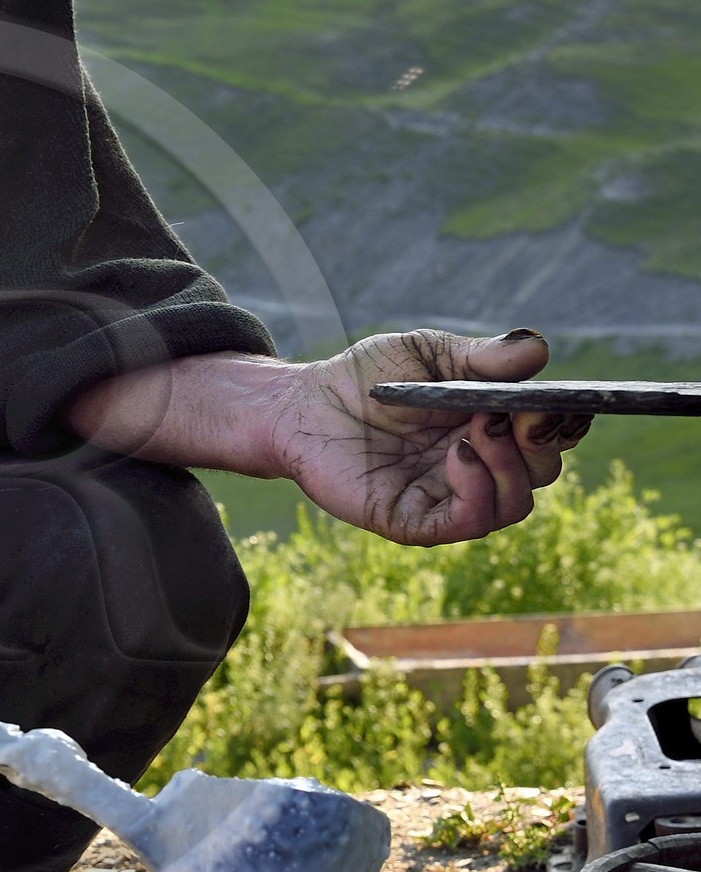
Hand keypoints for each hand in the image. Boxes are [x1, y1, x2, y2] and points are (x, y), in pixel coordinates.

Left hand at [64, 327, 590, 546]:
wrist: (304, 406)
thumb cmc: (368, 379)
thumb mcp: (427, 354)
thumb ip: (479, 356)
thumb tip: (536, 350)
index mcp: (492, 424)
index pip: (552, 434)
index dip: (566, 422)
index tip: (559, 401)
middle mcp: (480, 465)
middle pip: (543, 470)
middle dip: (540, 443)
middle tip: (513, 413)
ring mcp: (449, 497)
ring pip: (515, 504)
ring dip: (511, 467)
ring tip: (477, 430)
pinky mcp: (416, 521)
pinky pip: (467, 522)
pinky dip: (476, 490)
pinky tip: (458, 454)